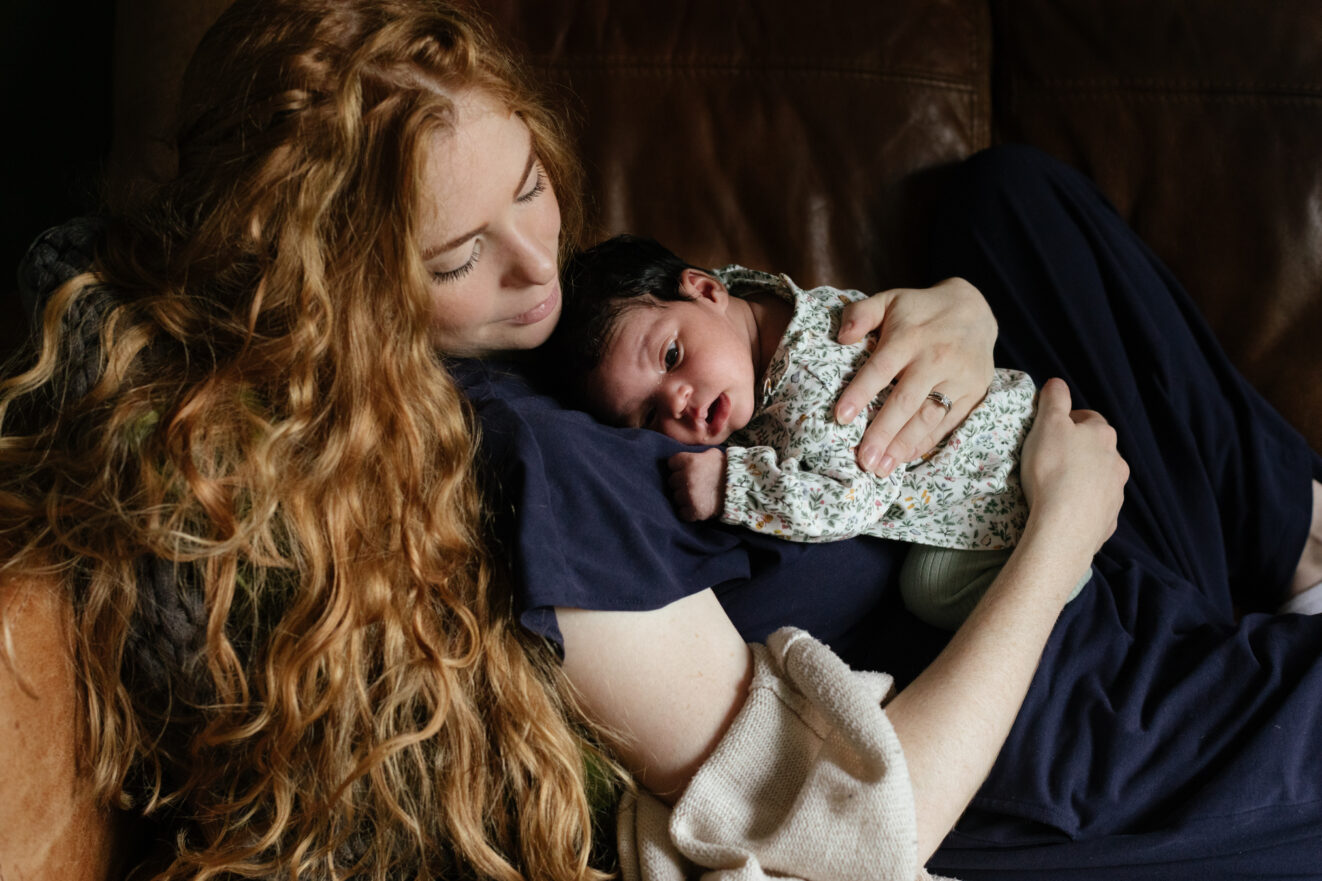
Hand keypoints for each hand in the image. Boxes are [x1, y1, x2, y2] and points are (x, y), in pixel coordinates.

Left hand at [667, 449, 726, 520]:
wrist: (742, 489)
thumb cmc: (727, 469)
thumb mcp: (712, 454)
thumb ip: (696, 454)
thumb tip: (687, 456)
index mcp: (689, 461)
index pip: (671, 463)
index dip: (679, 466)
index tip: (687, 469)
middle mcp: (686, 478)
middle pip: (672, 481)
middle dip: (681, 482)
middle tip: (694, 483)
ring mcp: (689, 495)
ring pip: (676, 497)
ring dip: (684, 497)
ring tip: (697, 495)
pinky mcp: (694, 511)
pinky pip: (682, 512)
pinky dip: (688, 511)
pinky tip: (697, 506)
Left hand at [835, 277, 996, 475]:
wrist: (975, 310)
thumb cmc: (921, 310)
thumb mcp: (889, 300)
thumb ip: (861, 314)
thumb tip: (842, 337)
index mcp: (910, 338)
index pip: (881, 369)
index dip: (860, 394)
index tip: (841, 418)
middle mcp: (936, 359)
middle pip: (906, 401)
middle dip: (883, 432)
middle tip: (863, 460)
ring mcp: (958, 378)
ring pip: (928, 417)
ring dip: (904, 445)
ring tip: (882, 468)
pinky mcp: (973, 393)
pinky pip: (947, 423)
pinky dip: (926, 442)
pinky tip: (905, 458)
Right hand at [1019, 378, 1128, 553]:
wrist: (1064, 527)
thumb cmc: (1053, 469)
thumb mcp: (1048, 424)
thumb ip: (1054, 399)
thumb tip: (1058, 383)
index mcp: (1103, 435)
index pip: (1088, 417)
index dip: (1067, 421)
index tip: (1049, 431)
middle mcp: (1117, 462)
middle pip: (1097, 449)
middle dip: (1078, 451)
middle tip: (1050, 459)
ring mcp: (1116, 492)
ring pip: (1099, 478)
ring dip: (1083, 478)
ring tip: (1057, 487)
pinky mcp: (1109, 519)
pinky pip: (1097, 506)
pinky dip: (1084, 504)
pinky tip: (1064, 510)